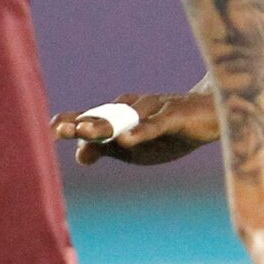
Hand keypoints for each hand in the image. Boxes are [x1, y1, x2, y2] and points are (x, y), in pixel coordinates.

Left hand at [52, 92, 219, 166]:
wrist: (215, 115)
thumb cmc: (171, 134)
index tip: (48, 131)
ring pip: (126, 118)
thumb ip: (108, 149)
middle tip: (59, 129)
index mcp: (122, 116)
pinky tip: (126, 140)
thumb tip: (79, 155)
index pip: (91, 118)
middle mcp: (134, 108)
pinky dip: (140, 132)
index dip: (70, 122)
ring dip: (104, 125)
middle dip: (81, 122)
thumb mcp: (137, 150)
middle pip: (104, 115)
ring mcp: (154, 109)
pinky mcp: (176, 115)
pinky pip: (155, 124)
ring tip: (83, 132)